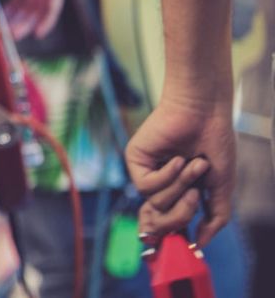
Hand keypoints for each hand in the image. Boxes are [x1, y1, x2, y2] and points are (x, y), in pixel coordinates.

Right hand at [0, 0, 67, 39]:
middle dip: (19, 17)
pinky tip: (39, 32)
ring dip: (29, 21)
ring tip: (16, 34)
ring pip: (41, 5)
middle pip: (32, 0)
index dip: (15, 6)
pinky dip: (47, 19)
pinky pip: (54, 5)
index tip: (5, 20)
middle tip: (8, 32)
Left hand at [126, 96, 235, 244]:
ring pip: (156, 203)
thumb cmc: (215, 144)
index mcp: (178, 191)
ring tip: (195, 164)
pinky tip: (177, 159)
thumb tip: (200, 243)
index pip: (169, 224)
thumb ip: (215, 216)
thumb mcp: (221, 186)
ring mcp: (146, 172)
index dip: (176, 230)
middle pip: (160, 221)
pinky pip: (145, 186)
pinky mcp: (135, 160)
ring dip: (181, 186)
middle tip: (197, 194)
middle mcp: (160, 184)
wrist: (206, 112)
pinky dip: (167, 177)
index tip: (189, 239)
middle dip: (181, 213)